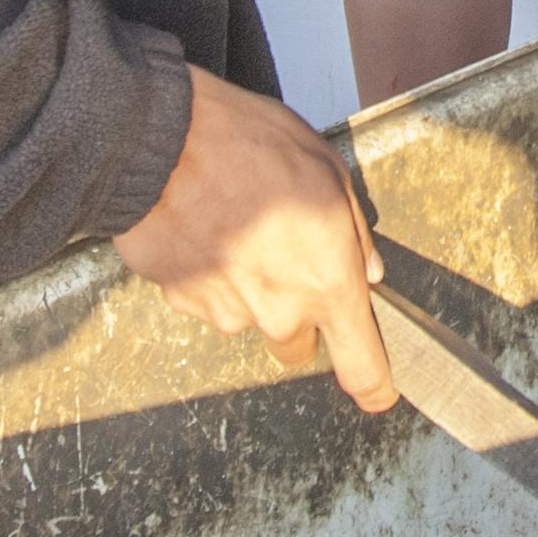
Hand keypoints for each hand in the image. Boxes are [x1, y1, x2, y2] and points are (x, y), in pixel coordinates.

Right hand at [113, 71, 396, 410]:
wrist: (160, 142)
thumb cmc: (247, 144)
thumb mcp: (326, 170)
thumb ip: (354, 232)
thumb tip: (367, 270)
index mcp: (327, 281)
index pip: (360, 365)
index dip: (373, 386)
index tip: (377, 393)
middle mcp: (279, 311)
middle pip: (297, 345)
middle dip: (299, 313)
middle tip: (285, 256)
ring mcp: (227, 312)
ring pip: (250, 317)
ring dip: (250, 286)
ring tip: (237, 224)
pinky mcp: (184, 303)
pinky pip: (209, 300)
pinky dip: (211, 274)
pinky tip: (206, 228)